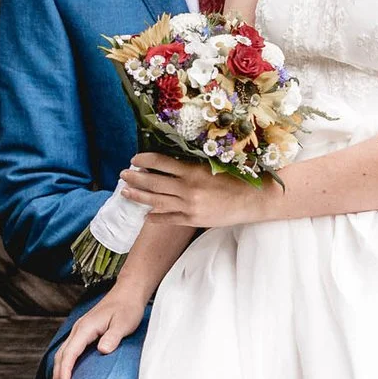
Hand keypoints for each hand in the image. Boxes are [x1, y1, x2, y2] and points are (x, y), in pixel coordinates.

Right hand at [49, 287, 147, 378]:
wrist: (127, 293)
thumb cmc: (127, 308)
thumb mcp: (123, 323)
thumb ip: (113, 337)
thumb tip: (102, 350)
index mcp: (85, 328)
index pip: (70, 353)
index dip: (65, 371)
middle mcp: (78, 330)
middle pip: (61, 356)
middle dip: (57, 377)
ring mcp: (79, 331)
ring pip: (63, 354)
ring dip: (58, 372)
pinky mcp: (84, 333)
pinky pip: (69, 351)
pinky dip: (64, 365)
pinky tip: (66, 375)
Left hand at [119, 152, 277, 228]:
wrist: (254, 200)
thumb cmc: (237, 178)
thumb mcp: (213, 165)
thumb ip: (192, 166)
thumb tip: (171, 162)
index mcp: (193, 170)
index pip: (161, 162)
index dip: (145, 159)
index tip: (134, 158)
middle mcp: (187, 188)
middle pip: (153, 181)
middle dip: (135, 177)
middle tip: (123, 174)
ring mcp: (188, 206)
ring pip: (156, 200)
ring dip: (138, 195)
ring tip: (125, 192)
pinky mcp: (193, 220)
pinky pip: (168, 219)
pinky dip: (155, 217)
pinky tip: (145, 216)